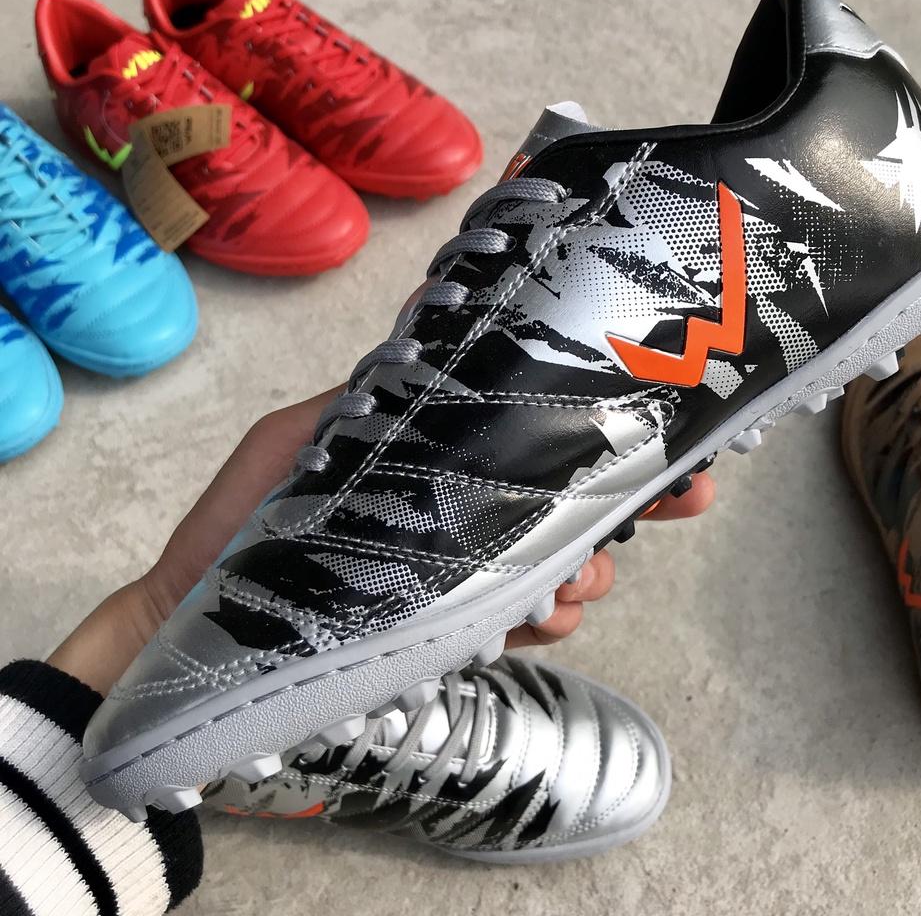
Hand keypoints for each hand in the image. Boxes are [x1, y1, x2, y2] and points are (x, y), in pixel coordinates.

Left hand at [48, 388, 713, 692]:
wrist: (202, 629)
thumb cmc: (242, 526)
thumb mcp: (300, 440)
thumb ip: (369, 396)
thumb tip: (430, 322)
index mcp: (438, 447)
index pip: (531, 424)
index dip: (604, 420)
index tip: (669, 417)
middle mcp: (464, 504)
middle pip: (572, 495)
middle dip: (638, 498)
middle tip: (687, 497)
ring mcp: (466, 568)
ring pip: (565, 562)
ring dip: (588, 570)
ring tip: (571, 581)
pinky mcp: (456, 625)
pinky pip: (528, 620)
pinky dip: (546, 621)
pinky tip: (534, 620)